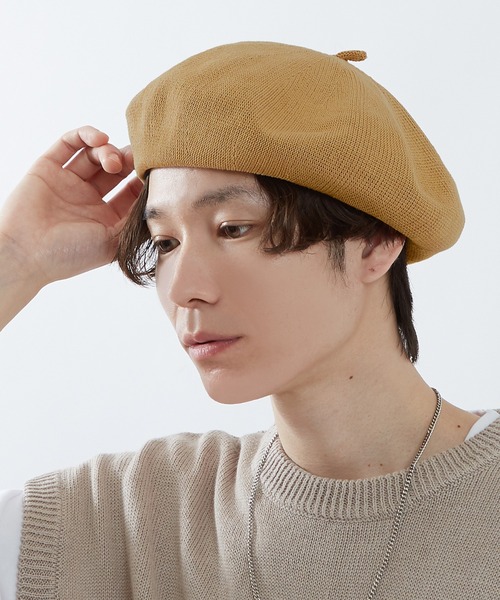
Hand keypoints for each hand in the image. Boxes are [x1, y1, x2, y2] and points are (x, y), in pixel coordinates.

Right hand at [0, 126, 141, 288]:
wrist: (26, 254)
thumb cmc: (70, 256)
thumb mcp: (114, 243)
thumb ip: (135, 221)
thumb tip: (156, 199)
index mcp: (105, 218)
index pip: (131, 191)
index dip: (143, 180)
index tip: (154, 174)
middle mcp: (88, 199)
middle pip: (115, 170)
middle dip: (128, 162)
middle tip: (136, 160)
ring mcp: (68, 182)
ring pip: (94, 155)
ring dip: (109, 150)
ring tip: (113, 159)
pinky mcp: (48, 168)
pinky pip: (69, 143)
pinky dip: (86, 136)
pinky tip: (100, 139)